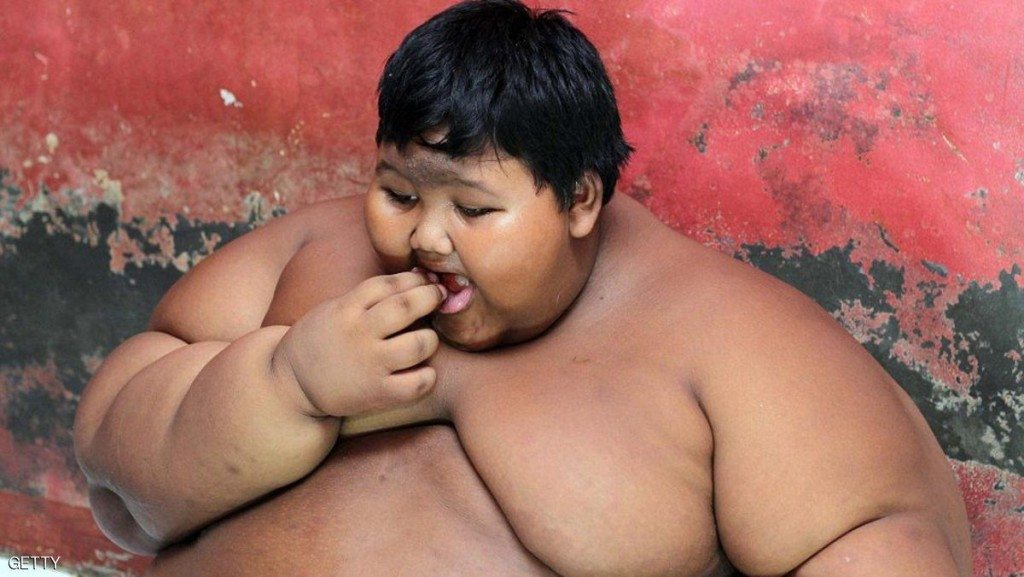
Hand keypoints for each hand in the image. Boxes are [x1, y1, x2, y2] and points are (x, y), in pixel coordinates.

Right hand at [275, 270, 446, 416]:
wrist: (291, 384)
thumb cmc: (322, 341)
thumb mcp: (334, 309)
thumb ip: (366, 298)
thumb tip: (413, 279)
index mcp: (346, 309)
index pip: (387, 283)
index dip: (412, 279)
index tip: (425, 280)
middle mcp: (358, 334)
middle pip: (405, 307)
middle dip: (429, 297)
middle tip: (439, 297)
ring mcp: (369, 365)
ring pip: (417, 345)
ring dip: (431, 338)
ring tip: (428, 339)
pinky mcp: (376, 393)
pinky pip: (416, 384)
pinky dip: (428, 376)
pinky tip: (423, 370)